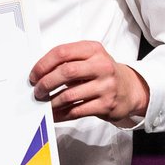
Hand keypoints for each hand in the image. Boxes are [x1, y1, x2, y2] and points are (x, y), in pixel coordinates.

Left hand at [28, 41, 149, 123]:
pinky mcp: (106, 104)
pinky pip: (77, 111)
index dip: (43, 64)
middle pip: (66, 72)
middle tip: (37, 91)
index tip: (34, 75)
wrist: (130, 89)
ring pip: (70, 95)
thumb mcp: (90, 58)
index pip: (62, 52)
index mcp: (93, 50)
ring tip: (44, 103)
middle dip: (46, 83)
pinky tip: (54, 114)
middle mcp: (101, 66)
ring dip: (52, 101)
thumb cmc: (102, 72)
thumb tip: (39, 74)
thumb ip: (68, 61)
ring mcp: (105, 86)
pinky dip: (61, 114)